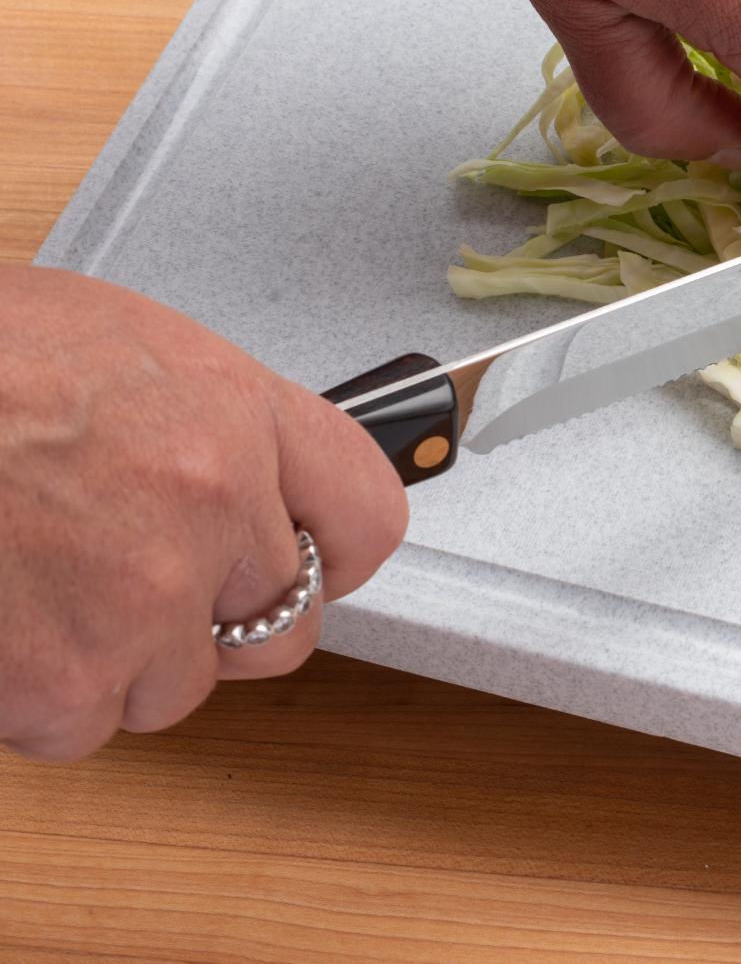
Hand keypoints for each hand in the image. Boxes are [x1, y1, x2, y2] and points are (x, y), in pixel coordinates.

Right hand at [0, 267, 407, 761]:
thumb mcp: (124, 348)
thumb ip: (209, 427)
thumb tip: (250, 488)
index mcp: (237, 416)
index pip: (368, 518)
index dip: (330, 550)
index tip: (303, 559)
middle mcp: (210, 508)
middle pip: (281, 630)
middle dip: (216, 622)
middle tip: (136, 582)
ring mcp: (142, 602)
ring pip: (174, 687)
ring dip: (116, 661)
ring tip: (39, 585)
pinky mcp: (62, 680)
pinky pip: (80, 727)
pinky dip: (36, 698)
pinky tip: (3, 625)